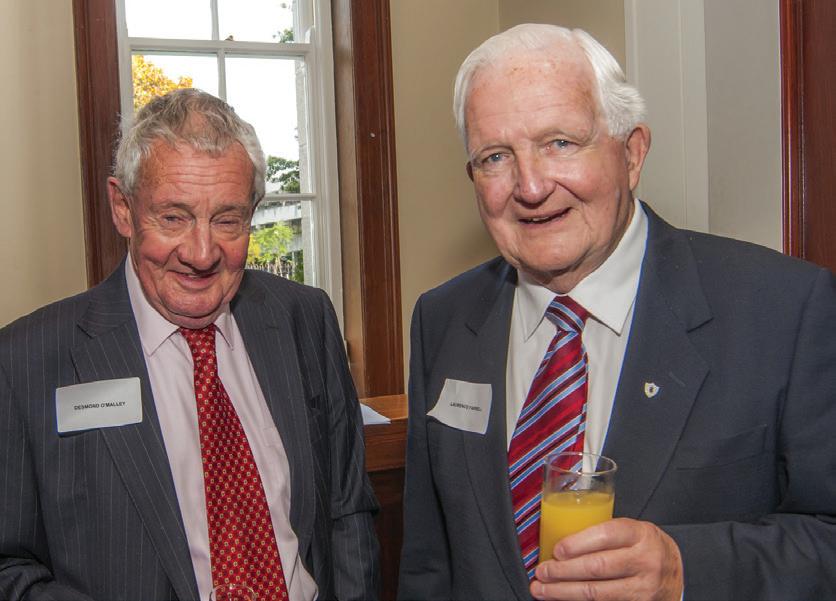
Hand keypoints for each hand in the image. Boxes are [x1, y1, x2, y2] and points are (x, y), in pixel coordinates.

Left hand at [531, 518, 682, 600]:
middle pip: (596, 567)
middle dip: (562, 571)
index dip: (577, 543)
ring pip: (596, 592)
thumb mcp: (632, 531)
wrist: (677, 572)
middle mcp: (645, 561)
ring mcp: (643, 588)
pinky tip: (563, 598)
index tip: (556, 550)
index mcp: (640, 534)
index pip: (605, 535)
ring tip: (542, 589)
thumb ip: (603, 534)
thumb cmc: (645, 547)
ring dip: (563, 592)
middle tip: (542, 571)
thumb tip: (559, 543)